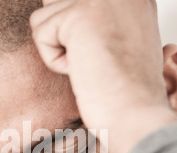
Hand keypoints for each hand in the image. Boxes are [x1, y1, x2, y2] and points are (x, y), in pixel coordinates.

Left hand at [30, 0, 176, 152]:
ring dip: (60, 50)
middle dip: (64, 39)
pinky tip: (84, 70)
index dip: (76, 36)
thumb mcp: (120, 45)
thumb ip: (98, 23)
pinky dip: (54, 60)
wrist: (136, 116)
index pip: (76, 5)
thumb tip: (63, 19)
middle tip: (96, 63)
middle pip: (58, 6)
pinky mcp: (80, 14)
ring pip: (45, 17)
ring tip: (92, 66)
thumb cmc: (128, 93)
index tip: (100, 57)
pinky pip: (40, 32)